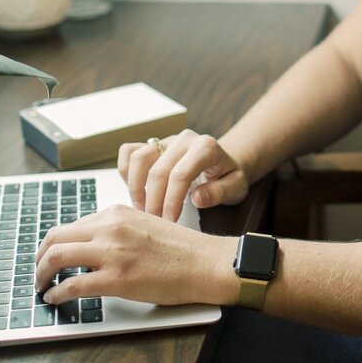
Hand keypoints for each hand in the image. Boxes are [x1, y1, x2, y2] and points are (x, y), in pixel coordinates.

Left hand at [34, 204, 230, 307]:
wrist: (204, 262)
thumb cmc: (180, 249)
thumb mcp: (144, 224)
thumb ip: (117, 231)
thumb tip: (93, 246)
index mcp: (116, 213)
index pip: (72, 225)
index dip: (55, 244)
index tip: (51, 256)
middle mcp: (110, 227)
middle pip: (55, 237)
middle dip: (40, 257)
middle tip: (38, 272)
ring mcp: (111, 253)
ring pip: (56, 258)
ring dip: (41, 275)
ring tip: (41, 287)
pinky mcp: (116, 279)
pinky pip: (72, 285)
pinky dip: (56, 293)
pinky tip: (55, 299)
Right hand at [117, 129, 249, 220]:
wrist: (223, 162)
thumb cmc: (228, 176)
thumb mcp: (236, 187)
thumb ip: (219, 192)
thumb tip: (197, 198)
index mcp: (206, 147)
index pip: (181, 174)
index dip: (171, 200)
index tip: (169, 221)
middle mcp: (183, 139)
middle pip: (158, 170)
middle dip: (153, 201)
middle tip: (155, 223)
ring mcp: (166, 140)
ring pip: (138, 157)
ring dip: (135, 188)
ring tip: (143, 210)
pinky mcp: (152, 144)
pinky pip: (129, 151)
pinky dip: (125, 171)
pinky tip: (135, 192)